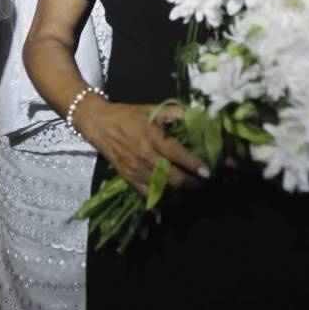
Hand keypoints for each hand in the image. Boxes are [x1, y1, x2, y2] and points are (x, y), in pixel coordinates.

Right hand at [76, 98, 208, 196]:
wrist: (100, 125)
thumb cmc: (129, 116)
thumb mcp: (152, 109)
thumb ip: (175, 112)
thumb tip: (198, 115)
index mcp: (151, 136)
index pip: (176, 153)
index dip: (193, 164)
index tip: (208, 171)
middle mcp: (144, 155)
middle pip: (173, 177)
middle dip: (193, 183)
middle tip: (205, 182)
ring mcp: (136, 170)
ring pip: (164, 189)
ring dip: (183, 193)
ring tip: (195, 189)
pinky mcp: (130, 180)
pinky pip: (150, 196)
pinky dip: (166, 199)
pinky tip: (177, 197)